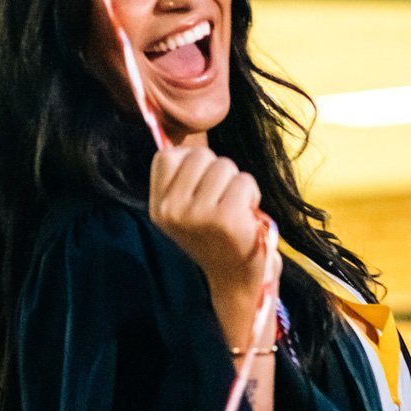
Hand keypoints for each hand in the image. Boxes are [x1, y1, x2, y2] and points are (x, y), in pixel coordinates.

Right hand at [149, 146, 279, 352]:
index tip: (201, 191)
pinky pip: (245, 182)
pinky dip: (252, 197)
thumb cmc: (216, 238)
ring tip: (234, 212)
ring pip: (225, 166)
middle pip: (201, 155)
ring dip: (238, 185)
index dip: (192, 165)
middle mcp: (172, 210)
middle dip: (218, 173)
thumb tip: (171, 129)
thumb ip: (182, 177)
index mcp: (158, 206)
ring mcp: (197, 215)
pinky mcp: (225, 219)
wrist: (235, 282)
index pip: (168, 155)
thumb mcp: (185, 210)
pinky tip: (246, 219)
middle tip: (221, 204)